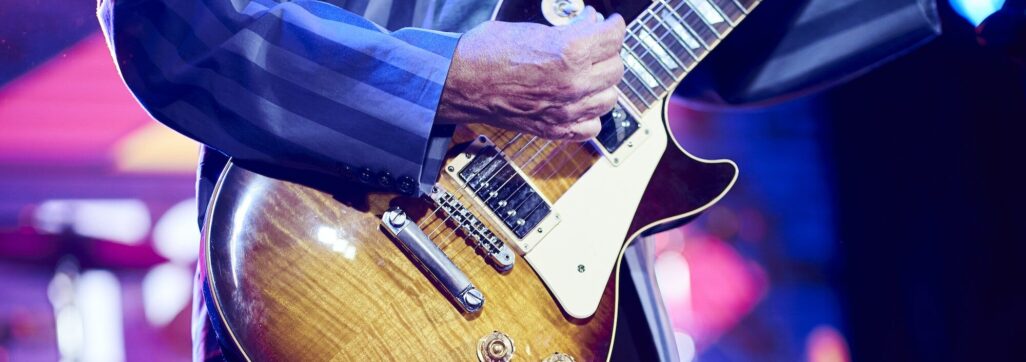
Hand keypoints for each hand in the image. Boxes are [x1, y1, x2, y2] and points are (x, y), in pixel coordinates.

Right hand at [437, 7, 625, 140]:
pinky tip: (580, 101)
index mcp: (568, 52)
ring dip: (602, 84)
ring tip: (589, 73)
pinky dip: (590, 114)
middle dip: (607, 53)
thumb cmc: (484, 54)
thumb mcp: (532, 29)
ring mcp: (565, 111)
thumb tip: (588, 26)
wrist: (457, 82)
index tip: (610, 24)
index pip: (614, 37)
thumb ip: (567, 31)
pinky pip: (591, 126)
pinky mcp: (554, 130)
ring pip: (609, 98)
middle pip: (616, 68)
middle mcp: (572, 84)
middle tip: (596, 46)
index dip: (613, 26)